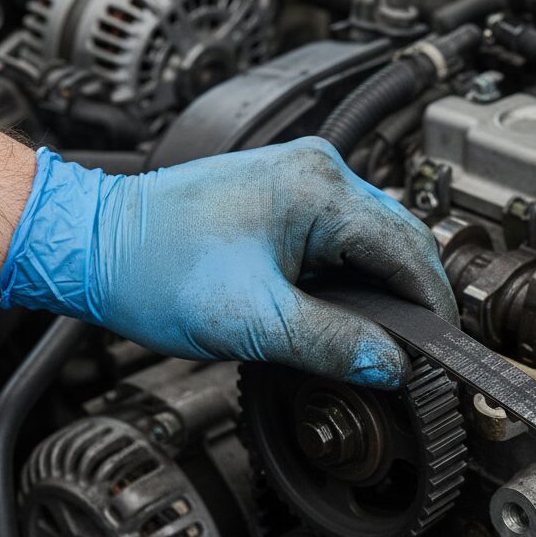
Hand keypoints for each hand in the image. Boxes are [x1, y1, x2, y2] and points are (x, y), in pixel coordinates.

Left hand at [0, 138, 456, 387]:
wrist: (93, 244)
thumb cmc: (153, 267)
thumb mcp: (253, 321)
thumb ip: (333, 344)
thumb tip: (391, 366)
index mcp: (320, 189)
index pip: (408, 249)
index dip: (432, 305)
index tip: (442, 348)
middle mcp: (318, 170)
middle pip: (397, 239)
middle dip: (412, 296)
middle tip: (415, 351)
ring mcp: (300, 178)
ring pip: (371, 238)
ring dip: (381, 286)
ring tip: (384, 335)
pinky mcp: (283, 195)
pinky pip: (341, 236)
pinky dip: (352, 273)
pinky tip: (347, 307)